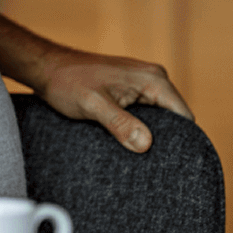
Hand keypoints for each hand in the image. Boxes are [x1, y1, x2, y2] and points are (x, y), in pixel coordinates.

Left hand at [34, 51, 193, 153]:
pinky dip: (140, 127)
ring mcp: (143, 83)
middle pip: (174, 119)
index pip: (184, 117)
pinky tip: (128, 142)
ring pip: (160, 118)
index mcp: (153, 79)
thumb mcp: (93, 105)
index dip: (182, 141)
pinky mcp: (131, 89)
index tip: (172, 163)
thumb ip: (120, 123)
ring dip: (150, 134)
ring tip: (139, 156)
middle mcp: (153, 78)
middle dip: (166, 140)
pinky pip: (145, 113)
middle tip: (152, 165)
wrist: (48, 67)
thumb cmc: (68, 82)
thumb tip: (146, 145)